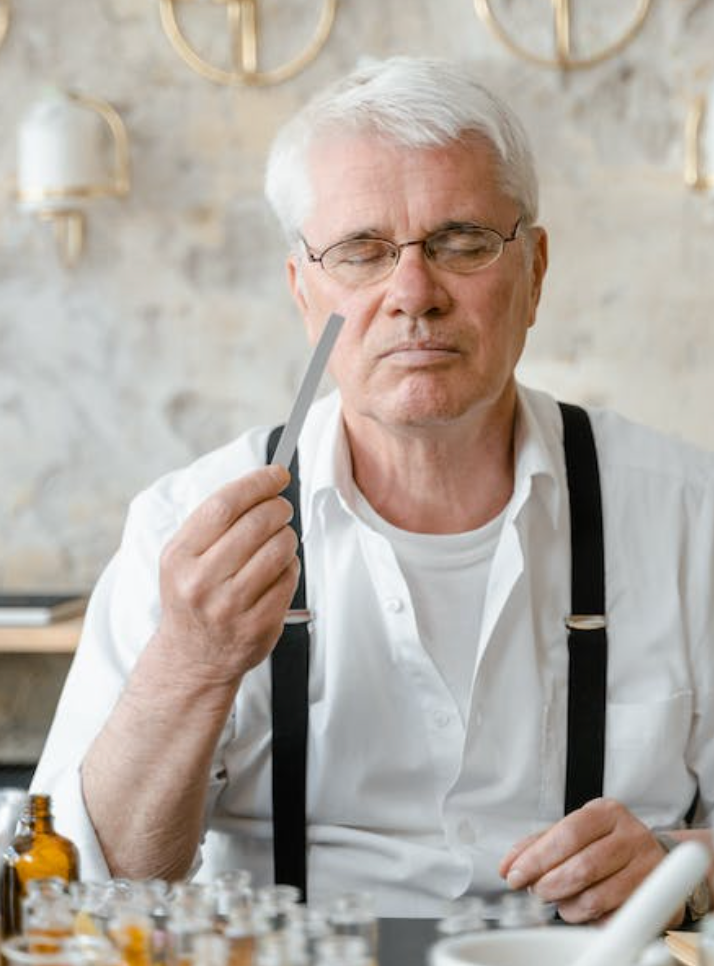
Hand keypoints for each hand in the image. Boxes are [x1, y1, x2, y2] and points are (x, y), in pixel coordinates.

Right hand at [154, 464, 299, 683]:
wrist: (192, 657)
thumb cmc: (193, 596)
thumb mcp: (183, 557)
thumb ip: (214, 522)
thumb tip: (262, 484)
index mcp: (179, 557)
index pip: (224, 505)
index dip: (257, 483)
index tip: (277, 474)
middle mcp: (201, 581)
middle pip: (257, 523)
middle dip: (278, 507)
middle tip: (281, 508)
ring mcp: (230, 606)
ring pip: (280, 548)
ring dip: (286, 536)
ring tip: (278, 541)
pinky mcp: (258, 625)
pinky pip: (289, 578)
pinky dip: (290, 567)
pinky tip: (277, 571)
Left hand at [499, 798, 675, 923]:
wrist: (654, 857)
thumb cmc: (606, 843)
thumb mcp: (574, 832)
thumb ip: (538, 845)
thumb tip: (507, 867)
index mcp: (607, 812)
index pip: (567, 835)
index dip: (537, 859)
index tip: (514, 876)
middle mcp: (632, 836)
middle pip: (582, 867)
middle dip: (549, 885)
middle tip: (536, 892)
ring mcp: (649, 869)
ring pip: (596, 898)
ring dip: (567, 908)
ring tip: (560, 902)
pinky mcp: (658, 901)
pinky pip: (613, 920)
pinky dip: (590, 921)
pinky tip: (584, 911)